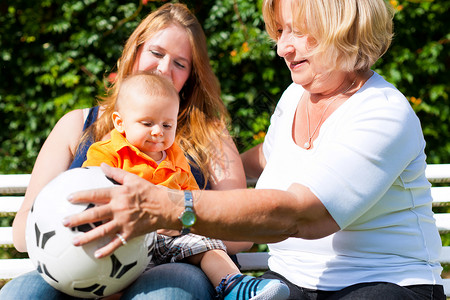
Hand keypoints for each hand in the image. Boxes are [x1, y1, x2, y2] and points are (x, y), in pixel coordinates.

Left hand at [63, 163, 177, 257]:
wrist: (166, 206)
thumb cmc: (149, 191)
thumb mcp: (132, 179)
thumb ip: (115, 172)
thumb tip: (101, 164)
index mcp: (118, 194)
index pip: (96, 194)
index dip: (81, 196)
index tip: (68, 198)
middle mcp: (119, 208)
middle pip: (95, 215)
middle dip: (78, 219)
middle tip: (64, 222)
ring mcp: (124, 222)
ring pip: (102, 231)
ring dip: (87, 237)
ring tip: (74, 242)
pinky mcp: (130, 233)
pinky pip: (116, 243)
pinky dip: (106, 250)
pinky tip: (96, 255)